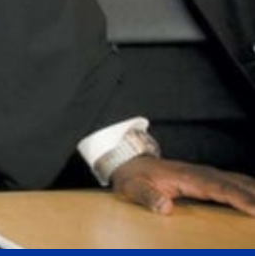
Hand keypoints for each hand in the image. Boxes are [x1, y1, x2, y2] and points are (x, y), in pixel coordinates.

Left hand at [112, 156, 254, 216]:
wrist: (130, 164)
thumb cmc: (133, 178)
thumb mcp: (133, 188)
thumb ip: (148, 197)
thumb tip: (165, 208)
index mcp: (186, 176)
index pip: (218, 188)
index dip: (239, 199)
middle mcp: (201, 174)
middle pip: (236, 184)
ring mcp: (206, 175)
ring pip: (239, 182)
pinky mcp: (208, 180)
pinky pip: (234, 184)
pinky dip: (249, 190)